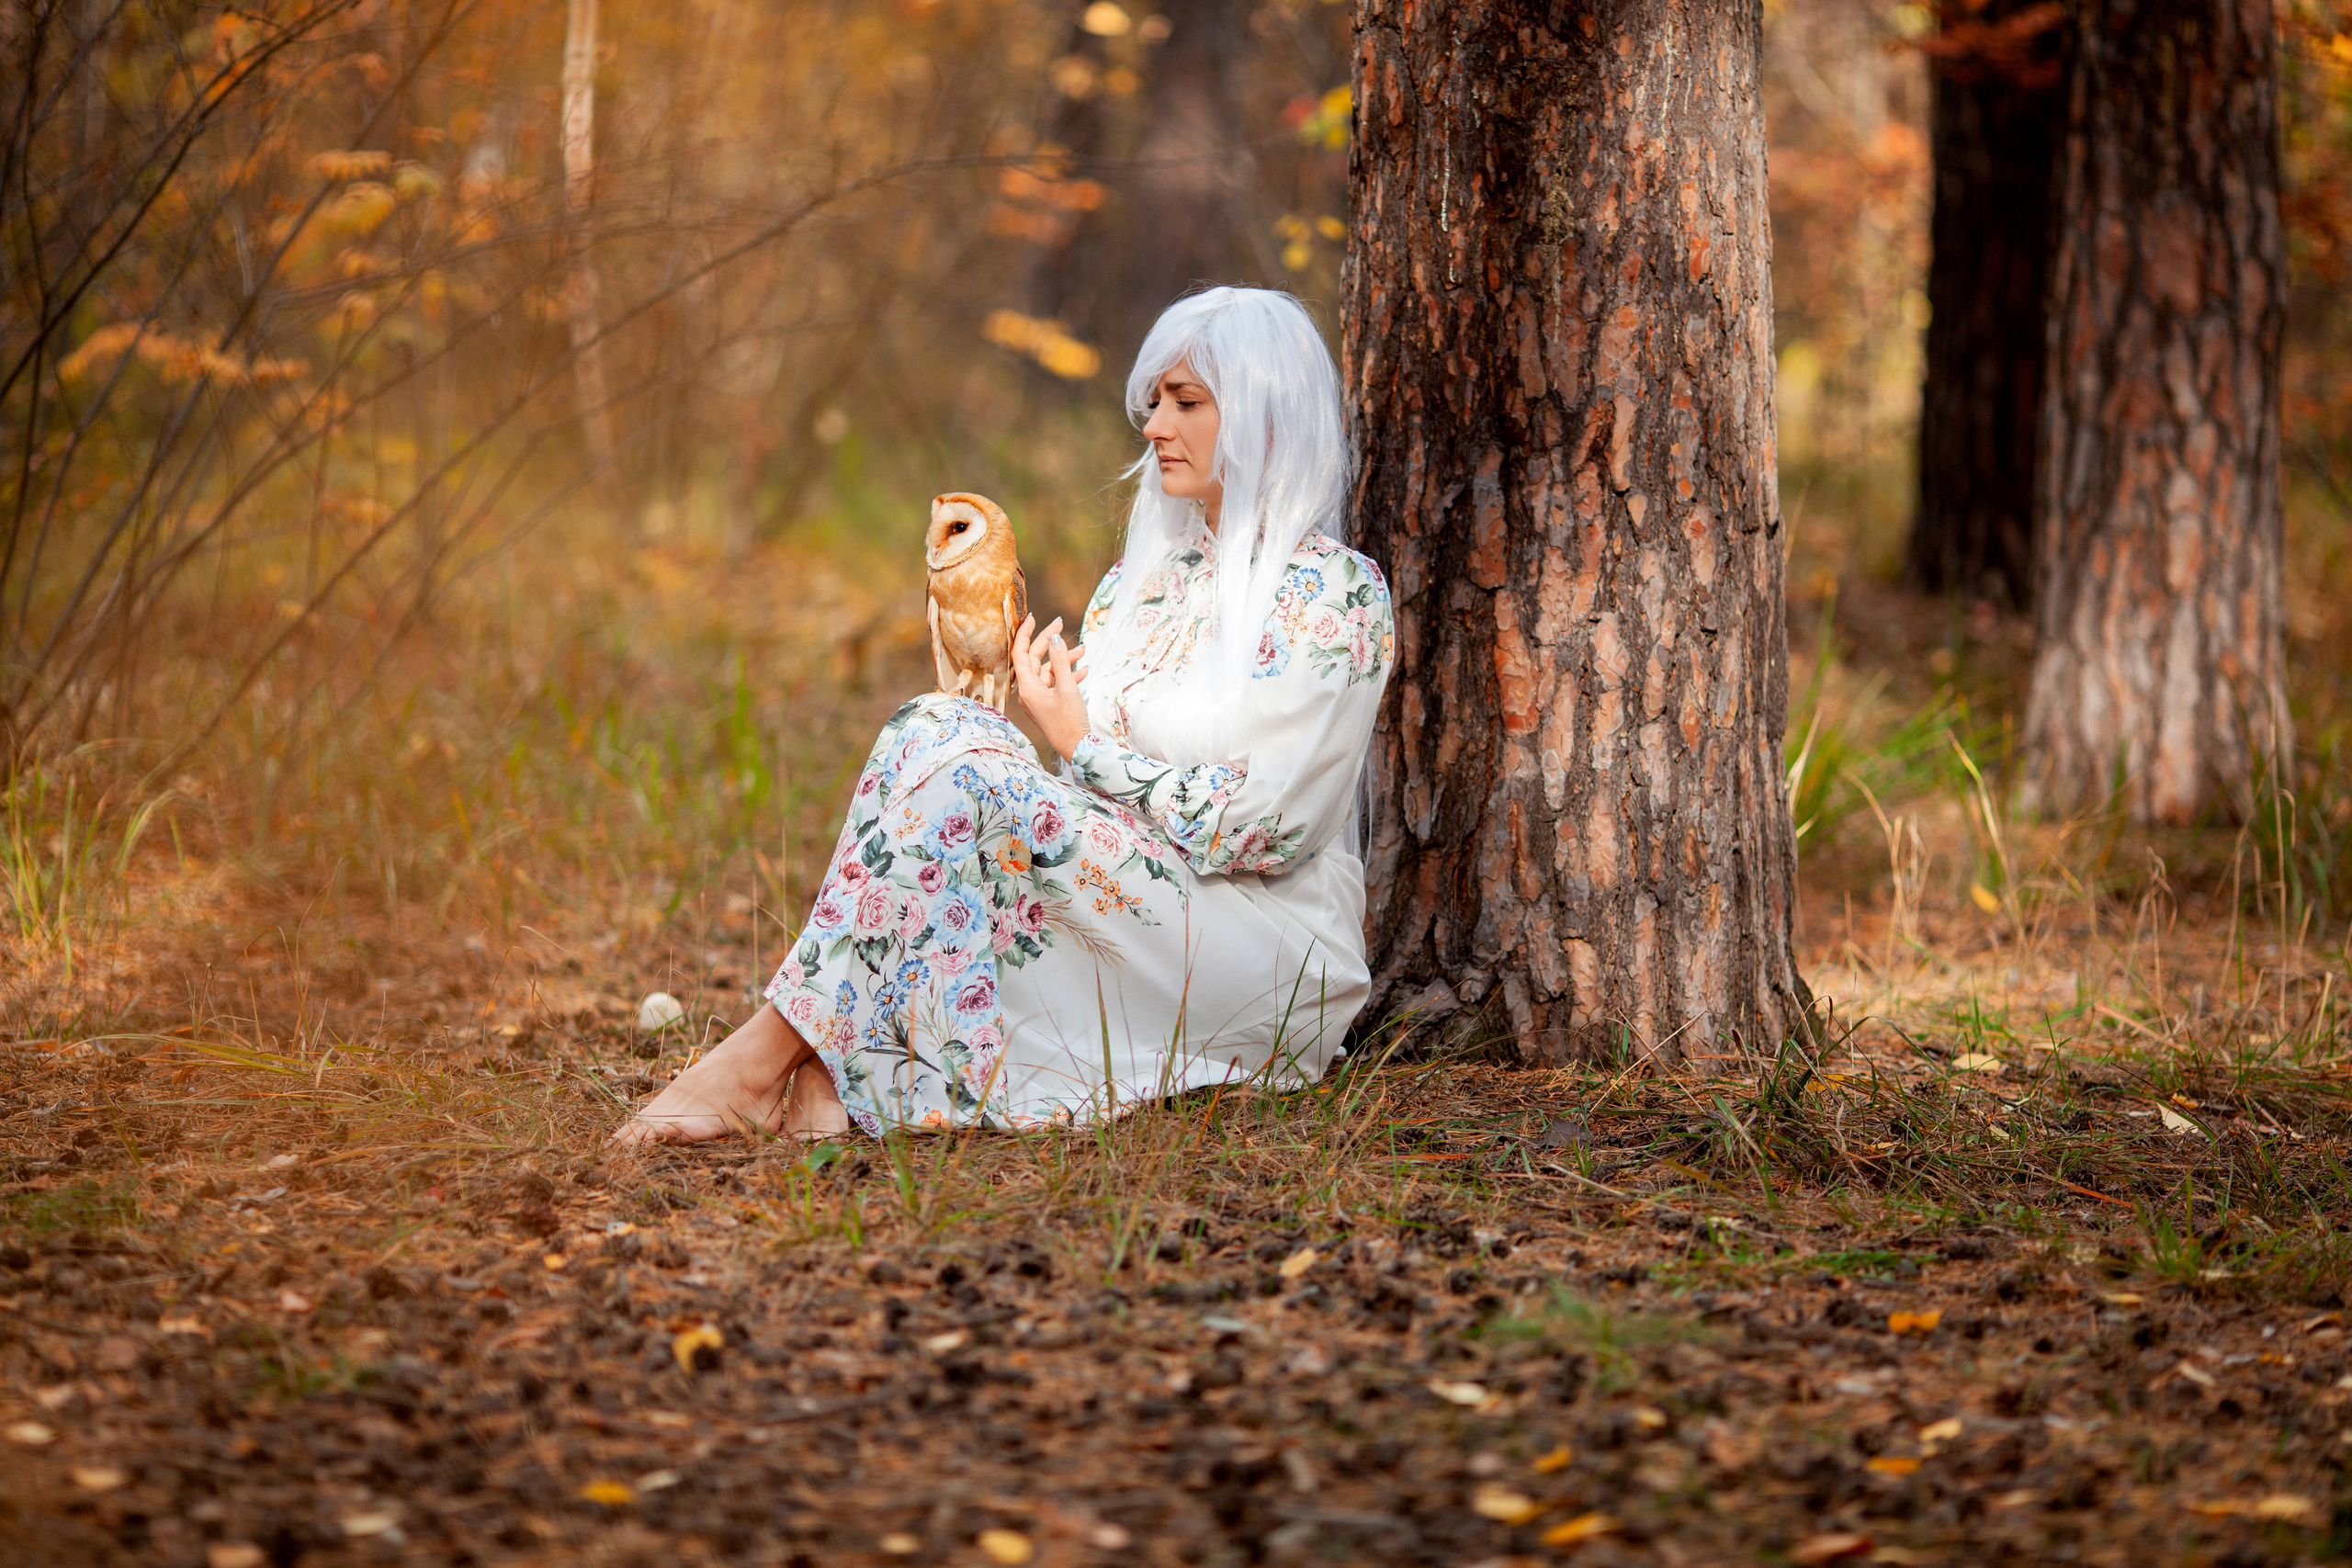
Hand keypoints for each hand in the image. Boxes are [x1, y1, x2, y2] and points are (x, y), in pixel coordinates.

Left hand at [1012, 614, 1091, 760]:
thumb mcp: (1067, 688)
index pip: (1020, 653)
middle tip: (1062, 627)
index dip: (1026, 633)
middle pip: (1035, 659)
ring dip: (1063, 660)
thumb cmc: (1070, 721)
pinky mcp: (1048, 704)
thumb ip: (1060, 661)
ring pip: (1048, 670)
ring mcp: (1038, 698)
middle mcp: (1029, 691)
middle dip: (1049, 643)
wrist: (1077, 749)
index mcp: (1028, 687)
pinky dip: (1067, 675)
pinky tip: (1083, 670)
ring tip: (1082, 651)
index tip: (1035, 618)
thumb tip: (1055, 639)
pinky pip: (1055, 683)